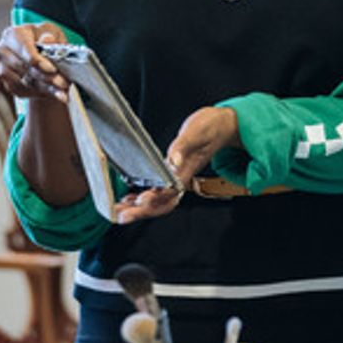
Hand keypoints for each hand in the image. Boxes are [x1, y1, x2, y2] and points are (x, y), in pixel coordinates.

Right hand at [0, 22, 69, 100]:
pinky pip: (23, 92)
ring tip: (62, 92)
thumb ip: (50, 36)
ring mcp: (3, 69)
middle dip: (46, 78)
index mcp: (13, 35)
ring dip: (45, 89)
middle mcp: (3, 52)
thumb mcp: (52, 32)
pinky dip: (40, 94)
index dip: (39, 61)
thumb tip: (47, 40)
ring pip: (24, 83)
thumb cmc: (45, 38)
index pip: (25, 50)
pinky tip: (54, 93)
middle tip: (64, 84)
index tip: (53, 70)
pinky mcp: (7, 83)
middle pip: (25, 68)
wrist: (40, 52)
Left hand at [115, 107, 239, 224]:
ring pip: (158, 200)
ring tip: (119, 211)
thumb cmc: (210, 128)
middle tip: (121, 215)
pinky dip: (142, 198)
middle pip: (163, 203)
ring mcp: (176, 177)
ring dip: (139, 209)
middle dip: (142, 212)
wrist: (222, 126)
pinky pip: (156, 191)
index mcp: (187, 170)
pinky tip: (129, 199)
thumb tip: (173, 161)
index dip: (156, 198)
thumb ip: (184, 146)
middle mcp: (181, 177)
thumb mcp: (197, 132)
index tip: (140, 200)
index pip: (171, 191)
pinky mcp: (171, 172)